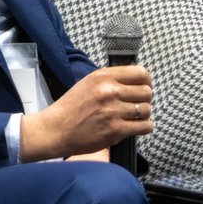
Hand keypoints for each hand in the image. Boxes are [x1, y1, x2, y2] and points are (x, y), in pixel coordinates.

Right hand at [20, 66, 152, 161]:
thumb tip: (135, 80)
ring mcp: (113, 111)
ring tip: (133, 118)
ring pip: (147, 110)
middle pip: (147, 92)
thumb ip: (110, 79)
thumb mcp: (88, 83)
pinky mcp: (115, 130)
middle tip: (136, 105)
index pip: (141, 73)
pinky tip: (136, 127)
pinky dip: (144, 127)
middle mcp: (109, 91)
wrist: (55, 130)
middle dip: (144, 100)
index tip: (143, 87)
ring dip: (143, 115)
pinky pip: (145, 126)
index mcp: (103, 77)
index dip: (146, 81)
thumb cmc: (71, 108)